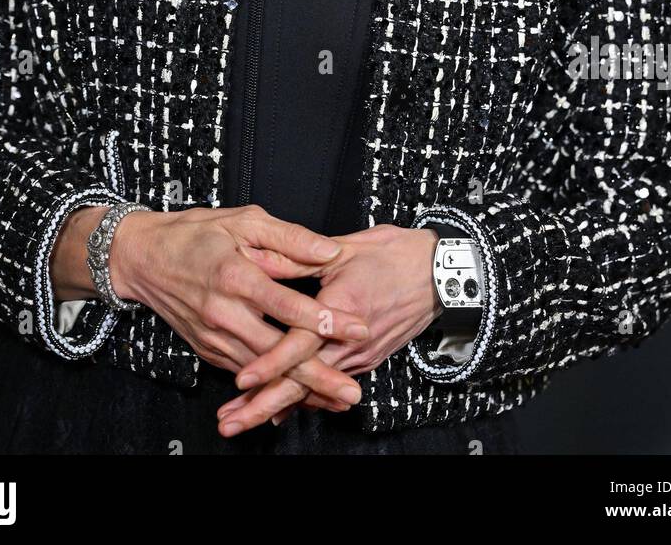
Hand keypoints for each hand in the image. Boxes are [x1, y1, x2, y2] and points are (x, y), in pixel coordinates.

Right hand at [112, 203, 371, 411]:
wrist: (143, 258)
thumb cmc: (196, 233)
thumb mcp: (244, 220)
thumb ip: (288, 238)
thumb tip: (328, 253)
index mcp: (236, 276)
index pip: (287, 304)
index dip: (324, 320)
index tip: (357, 328)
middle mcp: (223, 313)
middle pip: (276, 352)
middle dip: (317, 375)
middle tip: (352, 391)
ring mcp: (213, 336)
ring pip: (261, 371)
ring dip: (298, 389)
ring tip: (334, 399)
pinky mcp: (207, 349)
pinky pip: (244, 372)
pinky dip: (270, 387)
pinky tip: (298, 395)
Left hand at [214, 224, 439, 434]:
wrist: (441, 274)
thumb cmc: (394, 254)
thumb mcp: (345, 248)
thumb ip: (299, 256)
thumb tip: (260, 257)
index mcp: (342, 310)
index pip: (300, 346)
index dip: (270, 365)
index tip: (241, 382)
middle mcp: (351, 342)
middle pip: (302, 383)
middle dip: (262, 406)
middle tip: (229, 424)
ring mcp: (360, 356)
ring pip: (313, 389)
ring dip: (277, 406)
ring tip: (241, 421)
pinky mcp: (366, 359)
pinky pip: (329, 384)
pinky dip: (304, 398)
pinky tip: (279, 410)